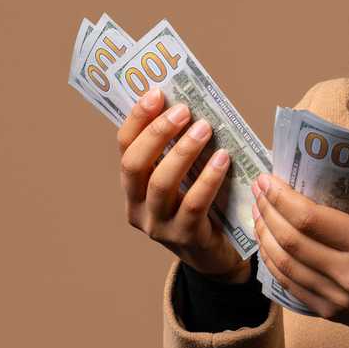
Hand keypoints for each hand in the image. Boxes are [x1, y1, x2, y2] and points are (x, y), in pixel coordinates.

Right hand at [117, 88, 251, 284]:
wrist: (217, 255)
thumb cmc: (203, 204)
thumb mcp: (186, 176)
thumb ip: (181, 149)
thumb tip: (192, 105)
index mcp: (132, 187)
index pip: (125, 148)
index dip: (137, 119)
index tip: (156, 92)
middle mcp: (137, 207)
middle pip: (134, 165)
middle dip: (156, 133)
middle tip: (183, 110)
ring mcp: (158, 226)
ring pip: (161, 184)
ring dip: (182, 152)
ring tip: (205, 128)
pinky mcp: (184, 238)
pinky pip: (193, 204)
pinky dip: (208, 178)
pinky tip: (223, 159)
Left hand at [251, 173, 348, 329]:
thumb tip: (325, 171)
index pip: (311, 218)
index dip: (282, 198)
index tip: (268, 180)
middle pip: (292, 240)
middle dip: (268, 211)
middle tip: (258, 190)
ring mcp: (338, 296)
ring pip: (285, 264)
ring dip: (264, 236)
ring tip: (257, 213)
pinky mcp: (329, 311)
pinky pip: (290, 285)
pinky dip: (272, 263)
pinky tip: (266, 244)